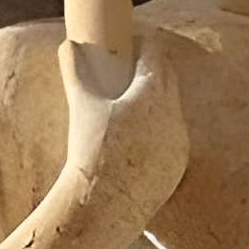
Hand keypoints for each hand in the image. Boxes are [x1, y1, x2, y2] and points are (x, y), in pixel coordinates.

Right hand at [59, 28, 188, 226]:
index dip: (143, 43)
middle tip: (129, 67)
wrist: (104, 206)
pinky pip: (172, 138)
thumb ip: (76, 72)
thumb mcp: (82, 107)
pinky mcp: (178, 167)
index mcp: (154, 95)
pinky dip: (158, 129)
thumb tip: (69, 45)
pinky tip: (140, 135)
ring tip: (132, 101)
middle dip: (150, 69)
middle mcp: (173, 116)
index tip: (129, 41)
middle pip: (167, 79)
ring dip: (155, 100)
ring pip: (170, 110)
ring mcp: (179, 143)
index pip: (156, 55)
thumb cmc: (92, 153)